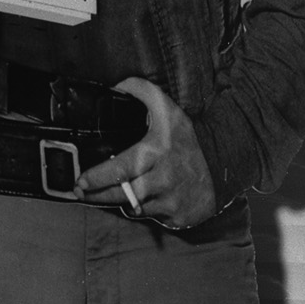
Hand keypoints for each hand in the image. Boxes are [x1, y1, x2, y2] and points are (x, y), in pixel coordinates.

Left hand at [81, 75, 217, 228]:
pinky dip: (143, 210)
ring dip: (120, 202)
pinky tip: (143, 200)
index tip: (81, 181)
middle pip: (121, 195)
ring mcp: (171, 201)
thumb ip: (142, 91)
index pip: (120, 169)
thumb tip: (116, 86)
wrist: (224, 165)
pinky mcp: (177, 217)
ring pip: (134, 208)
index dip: (96, 178)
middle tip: (81, 192)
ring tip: (106, 195)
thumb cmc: (190, 140)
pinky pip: (151, 217)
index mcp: (157, 152)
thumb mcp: (169, 109)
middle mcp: (163, 179)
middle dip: (96, 196)